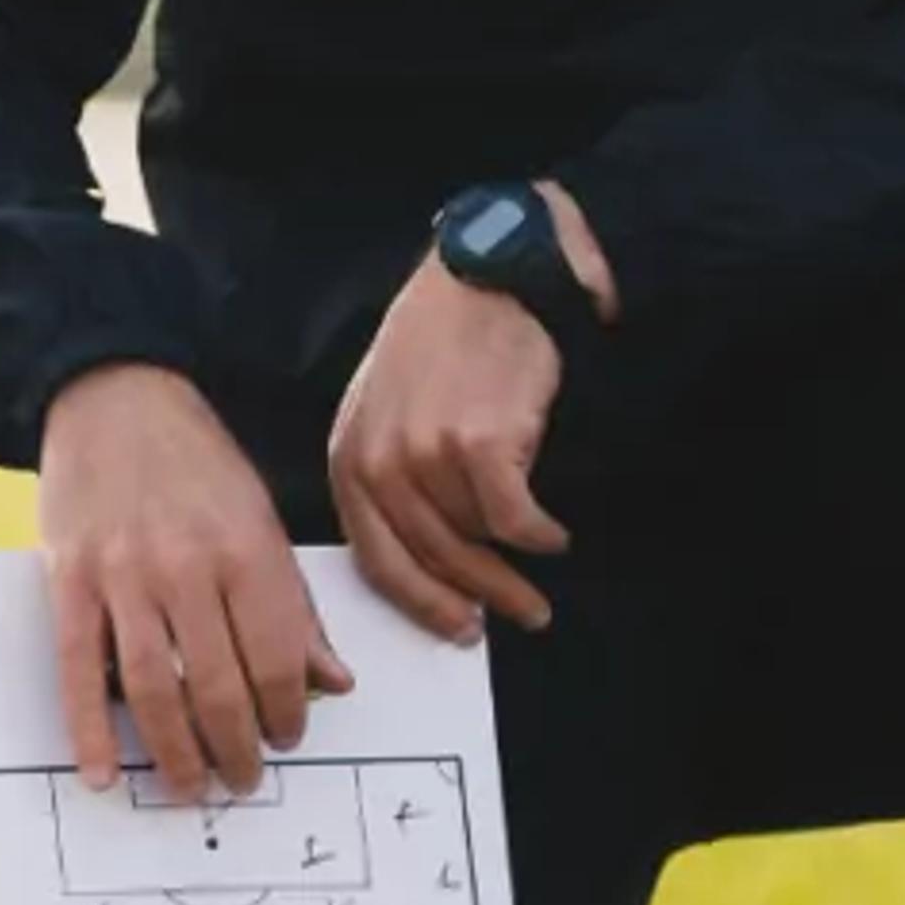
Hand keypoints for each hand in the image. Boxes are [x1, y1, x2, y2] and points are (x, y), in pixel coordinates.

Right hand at [39, 364, 351, 800]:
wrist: (118, 396)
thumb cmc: (201, 465)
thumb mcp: (264, 522)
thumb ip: (296, 605)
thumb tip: (335, 680)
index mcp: (249, 551)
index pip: (279, 656)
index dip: (288, 710)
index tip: (290, 739)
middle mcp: (189, 566)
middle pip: (219, 683)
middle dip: (236, 746)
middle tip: (244, 781)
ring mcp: (125, 575)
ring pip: (155, 688)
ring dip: (174, 751)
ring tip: (191, 787)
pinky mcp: (70, 580)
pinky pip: (79, 670)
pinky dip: (89, 730)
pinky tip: (105, 772)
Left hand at [326, 184, 607, 642]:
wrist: (488, 278)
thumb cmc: (444, 341)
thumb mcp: (388, 406)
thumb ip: (394, 476)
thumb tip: (435, 553)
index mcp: (350, 456)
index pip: (376, 558)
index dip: (421, 602)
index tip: (457, 625)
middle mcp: (380, 461)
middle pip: (431, 561)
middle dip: (478, 599)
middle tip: (518, 617)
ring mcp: (429, 455)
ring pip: (478, 541)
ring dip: (515, 561)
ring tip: (543, 564)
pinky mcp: (481, 446)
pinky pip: (516, 520)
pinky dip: (540, 535)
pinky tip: (554, 533)